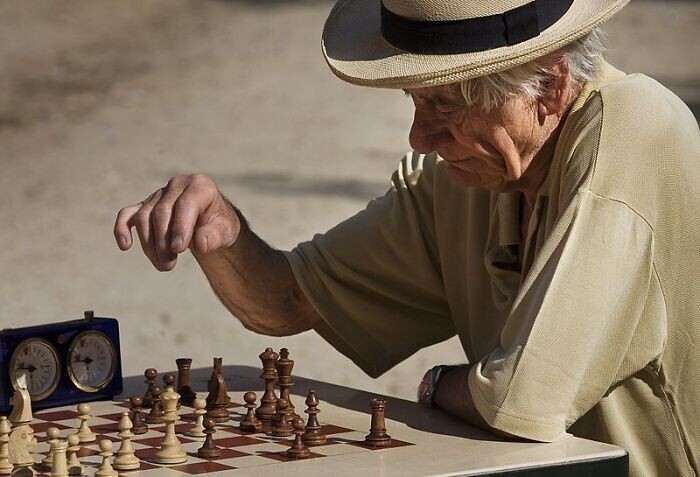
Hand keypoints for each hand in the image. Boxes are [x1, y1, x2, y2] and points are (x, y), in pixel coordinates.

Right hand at [114, 175, 240, 270]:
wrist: (211, 224)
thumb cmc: (219, 226)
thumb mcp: (227, 232)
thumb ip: (215, 236)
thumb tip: (200, 242)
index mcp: (200, 186)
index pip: (186, 204)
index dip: (180, 227)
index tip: (179, 249)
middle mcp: (177, 185)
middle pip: (161, 212)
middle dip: (163, 241)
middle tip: (169, 265)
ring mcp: (159, 195)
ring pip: (144, 217)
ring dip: (149, 244)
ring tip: (164, 266)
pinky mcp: (145, 206)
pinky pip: (127, 214)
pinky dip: (122, 229)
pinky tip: (125, 246)